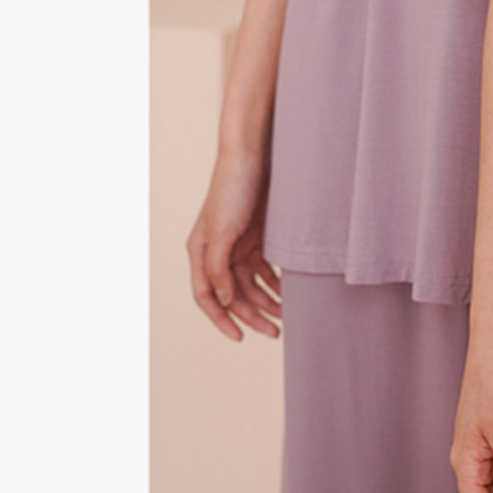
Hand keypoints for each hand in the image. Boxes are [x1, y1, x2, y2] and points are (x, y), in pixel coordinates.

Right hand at [187, 148, 282, 340]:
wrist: (254, 155)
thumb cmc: (233, 189)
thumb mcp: (223, 231)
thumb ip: (219, 268)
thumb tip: (223, 300)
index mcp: (201, 251)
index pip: (206, 296)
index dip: (221, 320)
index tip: (240, 338)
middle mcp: (217, 251)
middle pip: (233, 295)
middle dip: (253, 315)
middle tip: (276, 332)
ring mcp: (238, 244)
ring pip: (252, 284)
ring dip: (267, 301)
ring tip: (287, 316)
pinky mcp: (257, 236)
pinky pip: (265, 269)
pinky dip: (276, 283)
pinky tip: (290, 294)